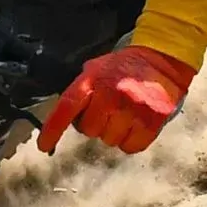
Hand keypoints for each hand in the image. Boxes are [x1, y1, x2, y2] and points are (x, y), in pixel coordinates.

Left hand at [37, 44, 194, 155]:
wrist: (163, 59)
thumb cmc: (126, 67)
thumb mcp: (97, 68)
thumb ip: (82, 89)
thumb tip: (66, 116)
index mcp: (94, 80)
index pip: (67, 107)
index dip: (52, 129)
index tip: (44, 146)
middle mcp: (111, 95)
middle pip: (89, 130)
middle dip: (95, 123)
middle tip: (109, 109)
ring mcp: (132, 110)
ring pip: (109, 140)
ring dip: (114, 132)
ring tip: (125, 114)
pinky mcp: (151, 121)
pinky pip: (131, 146)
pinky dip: (131, 141)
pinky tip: (135, 125)